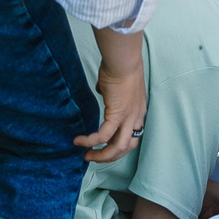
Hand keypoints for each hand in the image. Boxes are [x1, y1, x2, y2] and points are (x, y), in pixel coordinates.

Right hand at [78, 28, 147, 162]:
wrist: (123, 61)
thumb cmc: (120, 67)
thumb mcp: (117, 84)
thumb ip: (111, 92)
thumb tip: (102, 91)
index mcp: (139, 111)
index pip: (133, 135)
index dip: (120, 145)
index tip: (106, 147)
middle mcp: (136, 117)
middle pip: (127, 147)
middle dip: (110, 156)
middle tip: (95, 157)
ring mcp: (128, 118)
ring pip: (118, 147)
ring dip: (102, 156)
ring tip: (88, 156)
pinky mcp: (117, 115)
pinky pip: (103, 135)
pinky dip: (90, 141)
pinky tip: (79, 141)